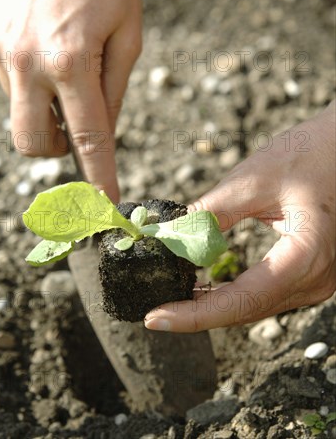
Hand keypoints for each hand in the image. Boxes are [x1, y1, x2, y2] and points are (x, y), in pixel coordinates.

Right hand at [0, 0, 141, 200]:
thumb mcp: (129, 34)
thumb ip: (114, 91)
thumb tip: (101, 135)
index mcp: (71, 58)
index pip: (87, 137)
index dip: (98, 175)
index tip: (104, 204)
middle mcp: (26, 57)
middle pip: (30, 141)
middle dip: (55, 148)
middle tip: (75, 126)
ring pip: (19, 106)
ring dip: (43, 99)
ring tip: (63, 54)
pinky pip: (6, 73)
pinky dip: (28, 71)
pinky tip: (42, 35)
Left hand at [145, 102, 335, 331]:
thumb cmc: (309, 153)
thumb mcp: (253, 179)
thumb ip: (210, 212)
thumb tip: (164, 236)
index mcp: (307, 254)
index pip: (243, 299)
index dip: (196, 314)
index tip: (156, 317)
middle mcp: (317, 278)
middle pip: (248, 310)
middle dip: (198, 313)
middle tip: (154, 310)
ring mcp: (317, 279)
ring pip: (255, 306)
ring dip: (213, 305)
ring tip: (172, 297)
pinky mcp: (309, 273)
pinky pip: (264, 293)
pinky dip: (231, 293)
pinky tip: (203, 287)